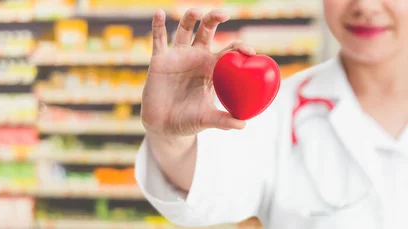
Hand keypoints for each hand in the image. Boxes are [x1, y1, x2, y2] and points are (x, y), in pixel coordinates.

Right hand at [141, 8, 254, 136]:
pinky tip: (158, 13)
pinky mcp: (159, 60)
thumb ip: (222, 121)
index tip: (249, 52)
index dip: (239, 47)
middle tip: (224, 14)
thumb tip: (243, 125)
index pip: (228, 51)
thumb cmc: (188, 121)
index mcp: (212, 69)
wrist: (163, 126)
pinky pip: (158, 40)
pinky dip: (158, 25)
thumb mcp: (206, 119)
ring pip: (185, 30)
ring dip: (190, 17)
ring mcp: (178, 57)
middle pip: (207, 31)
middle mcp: (196, 58)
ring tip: (197, 12)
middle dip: (215, 19)